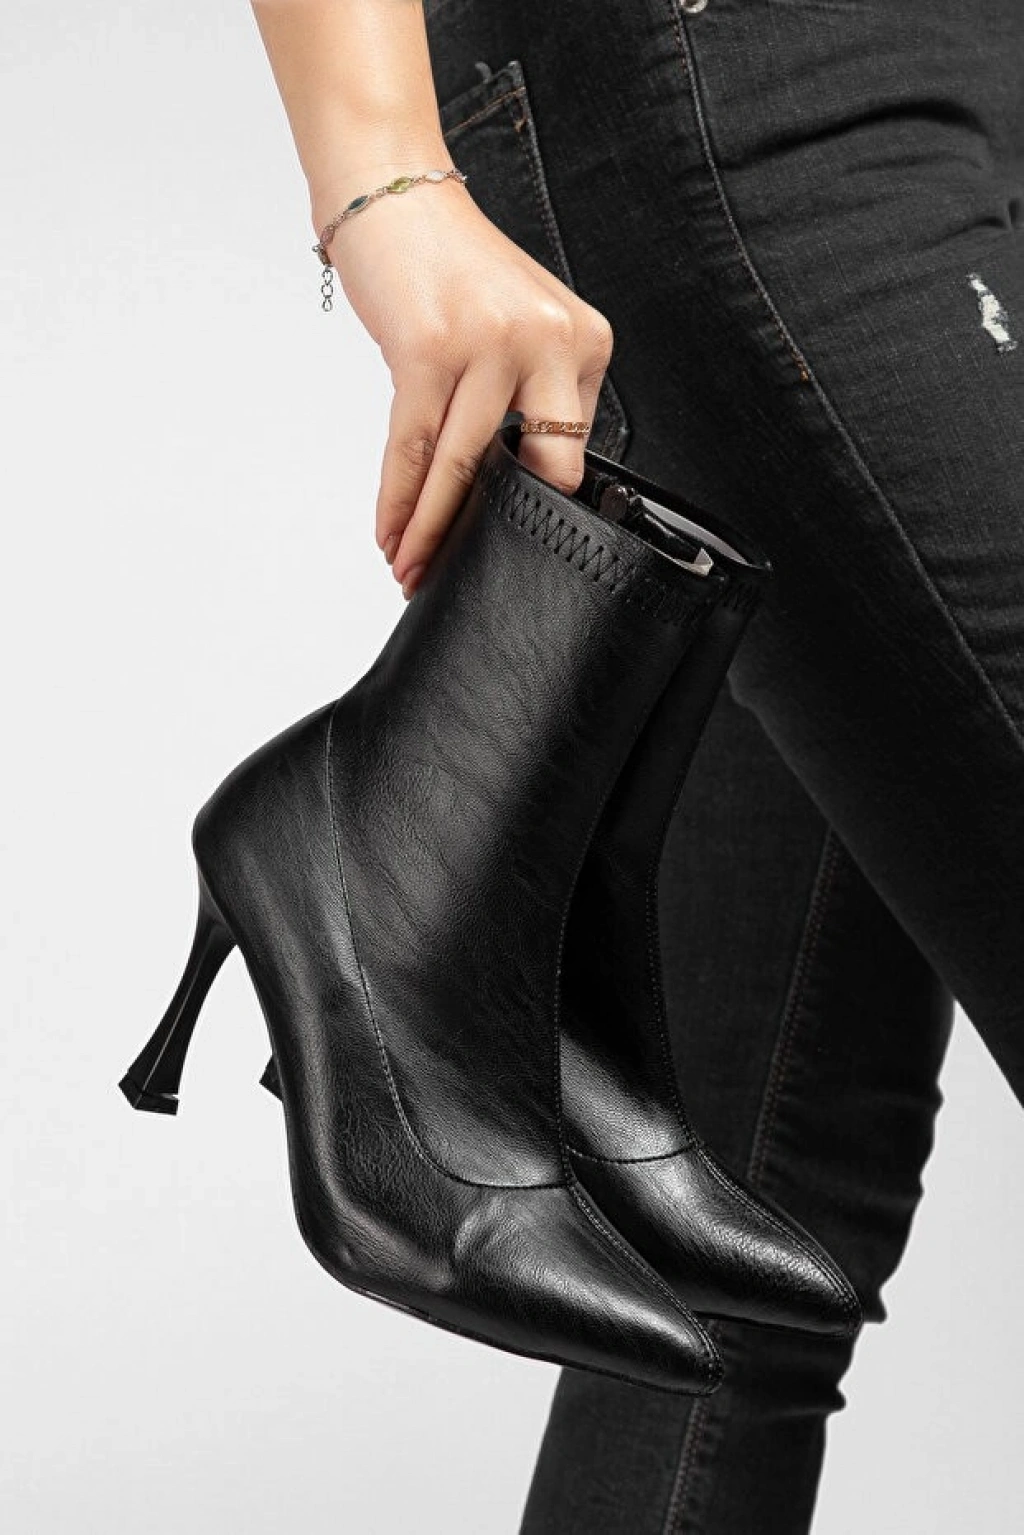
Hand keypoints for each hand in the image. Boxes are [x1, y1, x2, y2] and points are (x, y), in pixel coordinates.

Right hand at [320, 173, 613, 597]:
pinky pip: (413, 448)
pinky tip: (390, 534)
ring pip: (463, 469)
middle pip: (527, 472)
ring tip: (412, 571)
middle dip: (489, 538)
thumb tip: (523, 486)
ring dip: (430, 531)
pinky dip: (397, 500)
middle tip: (459, 579)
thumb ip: (537, 395)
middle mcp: (547, 340)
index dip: (539, 512)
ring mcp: (488, 344)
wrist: (393, 192)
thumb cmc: (453, 266)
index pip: (571, 452)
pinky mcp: (428, 349)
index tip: (513, 552)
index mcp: (583, 340)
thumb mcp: (523, 324)